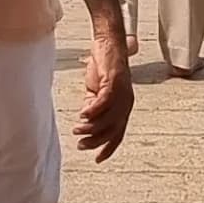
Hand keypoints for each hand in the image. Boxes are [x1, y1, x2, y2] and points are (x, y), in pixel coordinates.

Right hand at [75, 16, 133, 159]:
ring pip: (108, 119)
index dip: (108, 148)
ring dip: (91, 127)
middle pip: (112, 131)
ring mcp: (122, 93)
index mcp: (123, 108)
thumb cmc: (103, 66)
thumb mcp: (96, 91)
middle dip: (95, 141)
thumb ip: (93, 106)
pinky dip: (93, 110)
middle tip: (80, 144)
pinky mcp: (115, 82)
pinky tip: (82, 115)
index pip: (118, 135)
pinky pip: (104, 102)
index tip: (97, 160)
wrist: (108, 42)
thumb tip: (85, 120)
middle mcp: (126, 103)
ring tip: (77, 129)